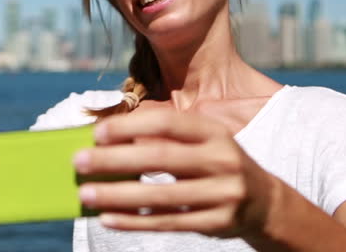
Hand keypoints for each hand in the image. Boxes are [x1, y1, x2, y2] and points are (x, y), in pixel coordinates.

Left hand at [73, 105, 275, 239]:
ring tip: (86, 194)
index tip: (97, 134)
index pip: (167, 123)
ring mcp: (223, 193)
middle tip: (79, 162)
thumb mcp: (201, 143)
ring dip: (117, 195)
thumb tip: (112, 139)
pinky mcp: (218, 223)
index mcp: (213, 132)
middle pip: (160, 158)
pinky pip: (168, 223)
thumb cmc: (217, 164)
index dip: (130, 127)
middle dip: (115, 160)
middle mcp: (222, 159)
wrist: (266, 203)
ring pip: (161, 196)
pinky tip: (108, 218)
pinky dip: (135, 221)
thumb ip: (164, 138)